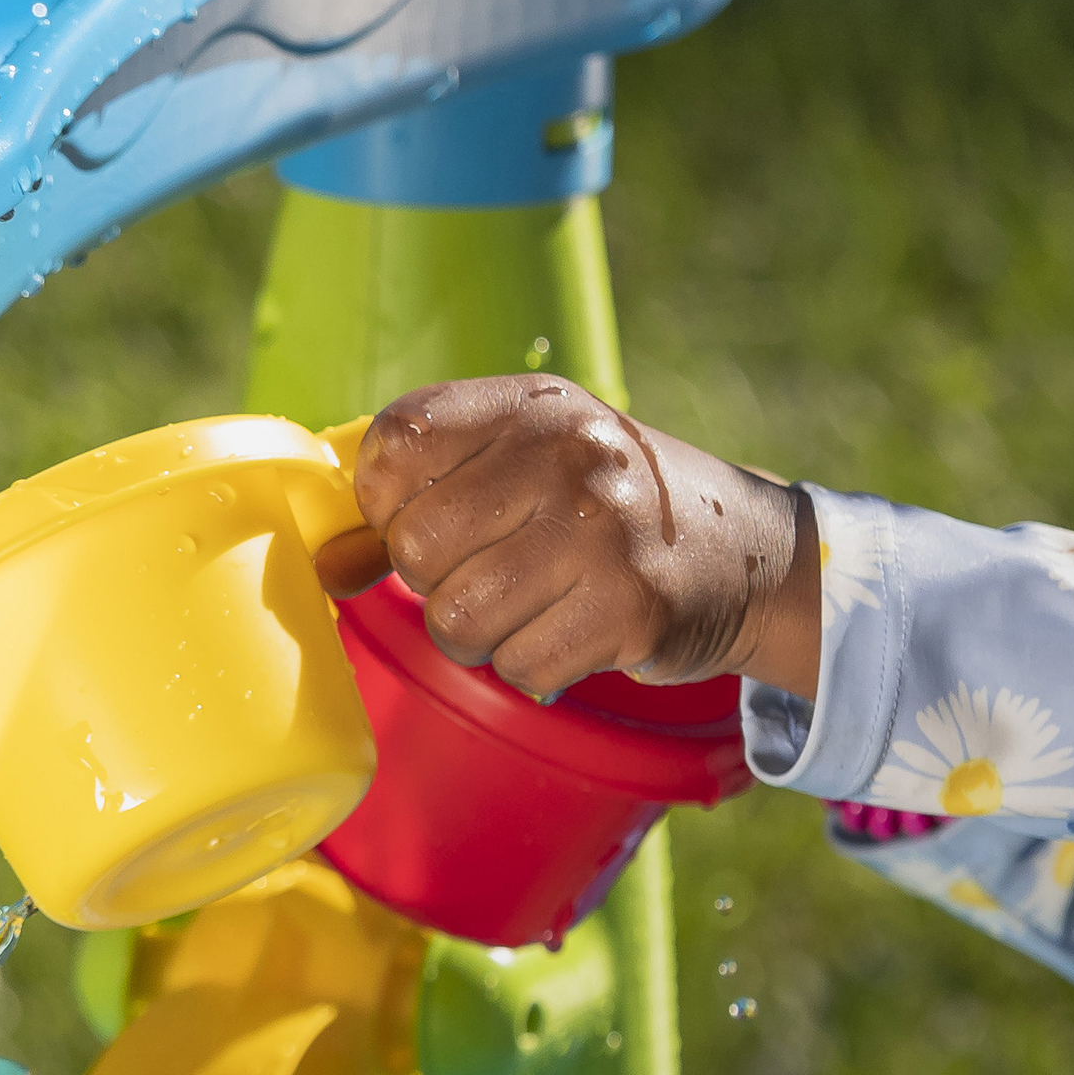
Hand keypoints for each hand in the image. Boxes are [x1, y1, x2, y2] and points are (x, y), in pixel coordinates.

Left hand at [317, 375, 820, 698]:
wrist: (748, 553)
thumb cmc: (603, 511)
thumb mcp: (518, 475)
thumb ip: (415, 506)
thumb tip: (326, 563)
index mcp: (531, 408)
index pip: (395, 444)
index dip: (385, 501)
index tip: (422, 518)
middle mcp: (569, 455)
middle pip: (416, 548)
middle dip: (436, 583)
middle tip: (491, 574)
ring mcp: (605, 531)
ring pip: (458, 619)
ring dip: (481, 636)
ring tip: (531, 607)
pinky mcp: (632, 607)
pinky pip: (518, 665)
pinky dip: (533, 666)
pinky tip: (574, 631)